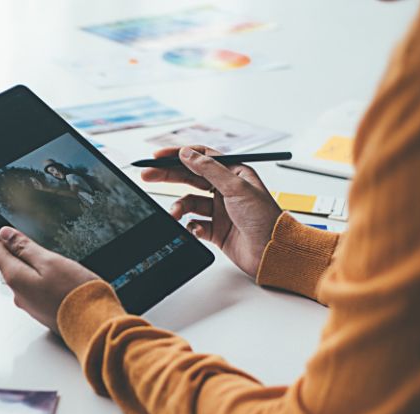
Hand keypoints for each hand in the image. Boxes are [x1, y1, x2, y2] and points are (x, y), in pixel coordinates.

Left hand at [0, 226, 99, 332]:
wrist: (93, 325)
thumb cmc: (75, 293)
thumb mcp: (50, 261)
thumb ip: (25, 248)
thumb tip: (4, 234)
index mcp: (15, 277)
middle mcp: (17, 293)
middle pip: (6, 263)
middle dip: (10, 247)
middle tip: (22, 232)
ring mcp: (29, 304)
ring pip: (21, 276)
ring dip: (26, 262)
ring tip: (42, 251)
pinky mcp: (41, 310)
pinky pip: (33, 288)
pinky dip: (38, 276)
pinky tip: (54, 273)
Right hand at [141, 145, 281, 277]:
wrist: (273, 252)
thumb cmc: (265, 219)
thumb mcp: (236, 188)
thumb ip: (209, 169)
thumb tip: (187, 154)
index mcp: (234, 173)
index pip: (202, 157)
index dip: (178, 155)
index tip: (158, 156)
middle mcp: (226, 190)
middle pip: (190, 178)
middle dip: (168, 176)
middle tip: (147, 175)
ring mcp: (219, 210)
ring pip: (189, 203)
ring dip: (180, 208)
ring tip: (174, 214)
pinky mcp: (215, 230)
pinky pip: (193, 224)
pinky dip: (190, 227)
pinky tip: (194, 230)